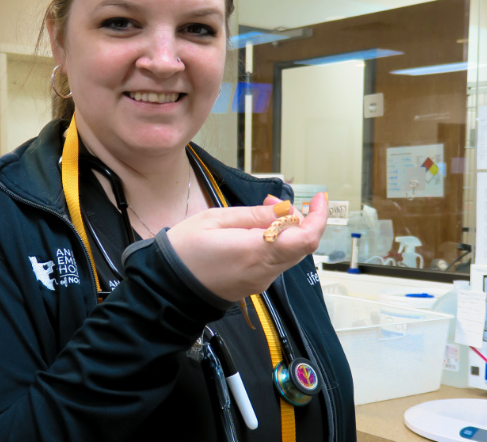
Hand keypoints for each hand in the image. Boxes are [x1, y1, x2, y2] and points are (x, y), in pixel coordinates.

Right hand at [165, 192, 327, 301]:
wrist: (167, 286)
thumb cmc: (184, 251)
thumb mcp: (215, 219)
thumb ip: (253, 215)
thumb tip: (283, 210)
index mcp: (256, 252)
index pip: (305, 238)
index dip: (318, 217)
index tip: (318, 200)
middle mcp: (264, 271)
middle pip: (301, 245)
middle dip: (297, 219)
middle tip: (273, 202)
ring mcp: (260, 280)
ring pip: (288, 253)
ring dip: (284, 231)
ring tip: (258, 214)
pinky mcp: (254, 284)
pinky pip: (274, 261)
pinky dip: (273, 243)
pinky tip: (252, 233)